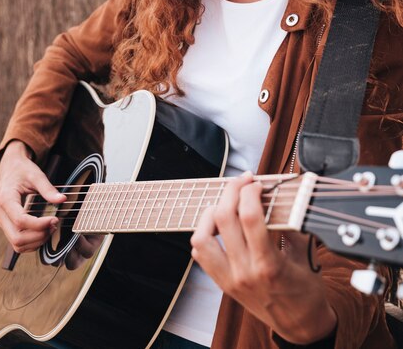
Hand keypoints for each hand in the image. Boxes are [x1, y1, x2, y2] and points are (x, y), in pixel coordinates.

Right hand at [0, 140, 65, 252]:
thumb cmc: (22, 170)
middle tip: (54, 224)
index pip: (21, 221)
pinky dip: (32, 243)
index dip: (39, 224)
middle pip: (17, 238)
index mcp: (6, 200)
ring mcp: (3, 222)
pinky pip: (17, 242)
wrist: (11, 168)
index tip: (55, 219)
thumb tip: (62, 199)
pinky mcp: (7, 225)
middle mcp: (1, 214)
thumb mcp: (36, 175)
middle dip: (39, 236)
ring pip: (17, 244)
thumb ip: (48, 188)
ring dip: (36, 241)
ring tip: (50, 228)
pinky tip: (43, 232)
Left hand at [190, 172, 336, 344]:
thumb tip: (280, 196)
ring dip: (210, 214)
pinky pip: (201, 255)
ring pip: (202, 237)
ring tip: (225, 204)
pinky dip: (205, 235)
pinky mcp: (222, 284)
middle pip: (223, 218)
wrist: (301, 326)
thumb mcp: (307, 255)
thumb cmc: (307, 291)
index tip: (257, 183)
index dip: (250, 191)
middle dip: (232, 191)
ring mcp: (230, 279)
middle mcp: (244, 272)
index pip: (249, 217)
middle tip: (243, 182)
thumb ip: (291, 226)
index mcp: (269, 264)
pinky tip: (220, 227)